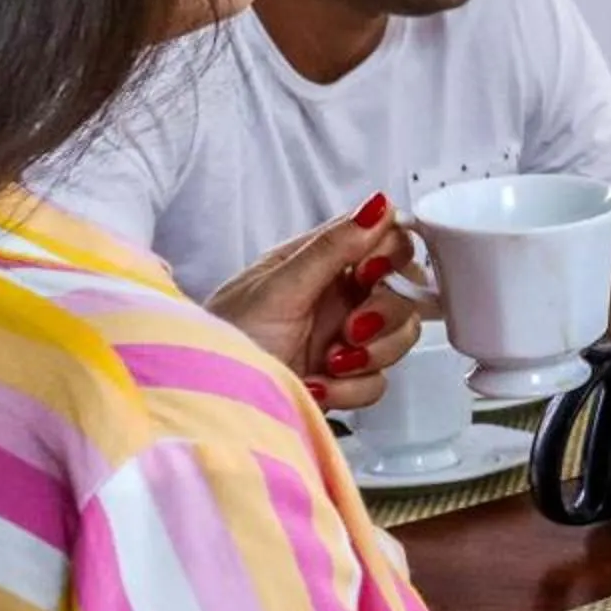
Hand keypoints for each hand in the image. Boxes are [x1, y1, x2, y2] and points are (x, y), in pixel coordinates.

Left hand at [205, 194, 422, 409]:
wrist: (208, 405)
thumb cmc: (222, 342)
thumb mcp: (278, 289)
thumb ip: (333, 248)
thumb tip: (377, 204)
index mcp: (320, 263)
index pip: (383, 240)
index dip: (390, 256)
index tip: (368, 274)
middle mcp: (337, 297)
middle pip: (402, 292)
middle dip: (383, 315)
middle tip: (351, 329)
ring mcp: (343, 339)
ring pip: (399, 337)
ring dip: (372, 355)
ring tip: (330, 363)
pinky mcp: (344, 380)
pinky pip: (379, 381)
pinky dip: (351, 390)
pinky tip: (317, 387)